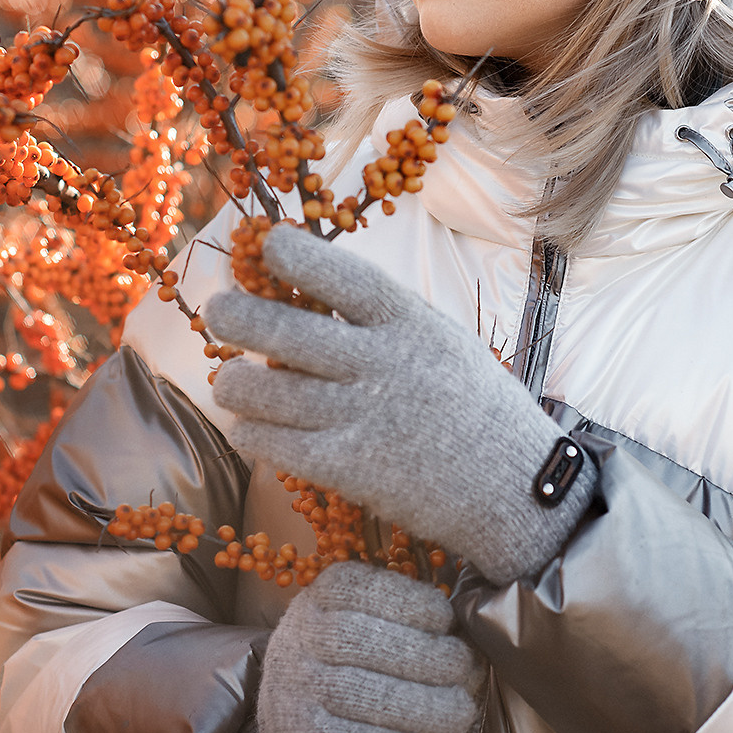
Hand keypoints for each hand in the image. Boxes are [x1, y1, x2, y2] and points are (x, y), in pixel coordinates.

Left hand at [207, 226, 596, 584]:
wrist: (515, 487)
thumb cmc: (476, 407)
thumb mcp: (442, 340)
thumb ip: (383, 320)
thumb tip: (308, 293)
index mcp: (409, 323)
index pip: (339, 275)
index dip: (294, 255)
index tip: (267, 244)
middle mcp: (381, 364)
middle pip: (281, 330)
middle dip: (234, 316)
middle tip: (218, 312)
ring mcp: (361, 417)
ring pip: (263, 389)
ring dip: (234, 381)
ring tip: (233, 380)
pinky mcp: (348, 469)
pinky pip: (271, 443)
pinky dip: (250, 431)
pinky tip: (250, 426)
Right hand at [238, 562, 480, 732]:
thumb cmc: (351, 680)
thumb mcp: (365, 636)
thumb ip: (408, 629)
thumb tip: (471, 644)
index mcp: (319, 600)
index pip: (361, 588)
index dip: (411, 602)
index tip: (446, 620)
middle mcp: (298, 639)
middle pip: (364, 640)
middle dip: (428, 656)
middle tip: (465, 672)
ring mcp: (293, 692)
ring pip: (365, 694)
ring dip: (427, 708)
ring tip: (460, 715)